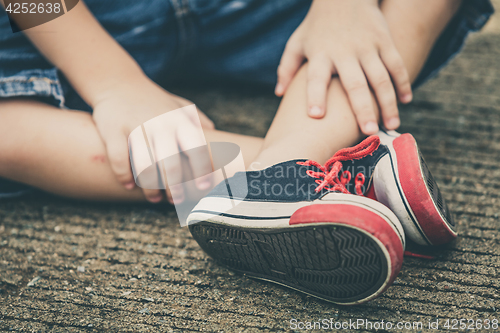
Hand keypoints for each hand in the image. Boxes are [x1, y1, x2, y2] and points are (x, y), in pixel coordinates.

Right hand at [92, 76, 213, 203]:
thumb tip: (220, 140)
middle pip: (171, 163)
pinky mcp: (113, 130)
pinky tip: (129, 185)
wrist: (118, 82)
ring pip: (145, 166)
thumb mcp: (179, 106)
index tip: (202, 188)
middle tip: (177, 201)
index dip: (201, 171)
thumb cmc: (154, 101)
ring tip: (154, 199)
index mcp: (179, 120)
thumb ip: (199, 121)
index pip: (196, 148)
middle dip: (176, 187)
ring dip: (150, 188)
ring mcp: (135, 126)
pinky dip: (124, 176)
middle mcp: (160, 123)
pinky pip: (119, 159)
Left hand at [276, 0, 411, 133]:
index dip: (315, 96)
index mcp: (320, 54)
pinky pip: (396, 64)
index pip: (315, 77)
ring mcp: (367, 46)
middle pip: (354, 84)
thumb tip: (279, 94)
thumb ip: (286, 68)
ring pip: (381, 78)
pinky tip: (406, 101)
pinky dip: (403, 83)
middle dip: (362, 109)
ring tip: (392, 126)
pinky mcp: (384, 40)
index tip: (316, 116)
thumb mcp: (297, 42)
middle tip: (368, 133)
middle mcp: (344, 52)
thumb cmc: (316, 25)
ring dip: (388, 103)